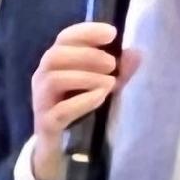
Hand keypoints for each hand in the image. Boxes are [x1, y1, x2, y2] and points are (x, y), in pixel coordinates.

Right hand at [24, 20, 129, 179]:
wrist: (60, 147)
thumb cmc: (79, 108)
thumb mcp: (100, 86)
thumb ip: (119, 71)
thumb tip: (137, 53)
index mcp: (54, 63)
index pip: (64, 38)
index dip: (86, 31)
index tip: (112, 33)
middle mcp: (42, 78)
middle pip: (55, 56)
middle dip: (86, 55)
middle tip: (112, 64)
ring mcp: (41, 101)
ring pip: (55, 80)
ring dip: (85, 77)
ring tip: (110, 83)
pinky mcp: (46, 123)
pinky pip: (60, 110)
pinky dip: (83, 101)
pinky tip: (101, 97)